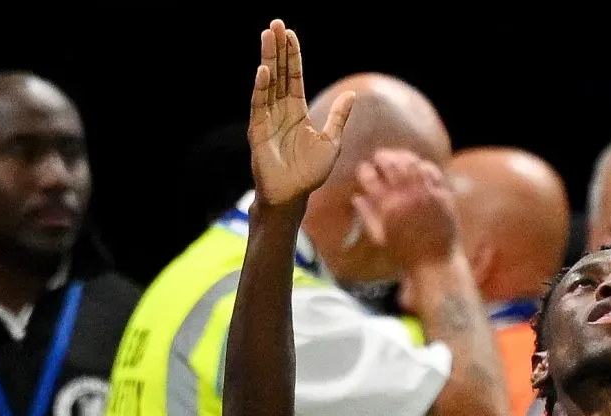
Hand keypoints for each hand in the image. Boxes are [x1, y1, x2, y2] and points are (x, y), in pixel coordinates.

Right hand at [247, 19, 355, 206]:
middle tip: (275, 24)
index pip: (293, 76)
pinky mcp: (259, 131)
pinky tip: (263, 71)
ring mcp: (267, 118)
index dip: (292, 55)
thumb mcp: (331, 141)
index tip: (289, 33)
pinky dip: (261, 88)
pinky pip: (259, 106)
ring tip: (266, 37)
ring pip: (267, 83)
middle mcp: (279, 110)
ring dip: (267, 59)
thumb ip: (339, 117)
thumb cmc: (309, 173)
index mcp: (296, 110)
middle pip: (278, 72)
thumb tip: (352, 95)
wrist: (293, 197)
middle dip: (277, 48)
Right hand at [352, 150, 459, 274]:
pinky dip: (422, 165)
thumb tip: (356, 197)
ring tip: (397, 159)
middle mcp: (405, 196)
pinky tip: (417, 168)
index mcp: (386, 207)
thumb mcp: (379, 237)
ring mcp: (425, 192)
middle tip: (380, 158)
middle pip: (390, 162)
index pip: (369, 176)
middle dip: (382, 157)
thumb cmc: (403, 253)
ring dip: (402, 156)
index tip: (365, 171)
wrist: (434, 262)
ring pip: (411, 161)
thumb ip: (366, 215)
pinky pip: (431, 169)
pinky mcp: (441, 193)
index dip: (364, 170)